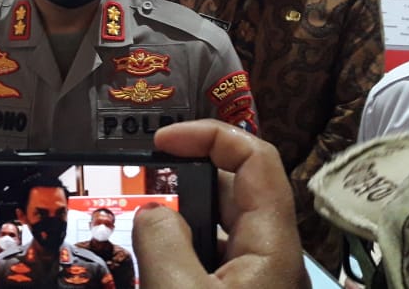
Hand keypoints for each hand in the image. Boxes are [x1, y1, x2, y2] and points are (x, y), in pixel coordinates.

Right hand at [133, 119, 308, 288]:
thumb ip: (163, 244)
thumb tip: (152, 212)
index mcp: (273, 248)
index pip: (256, 159)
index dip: (211, 136)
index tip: (162, 141)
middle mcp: (271, 259)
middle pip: (234, 192)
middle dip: (185, 177)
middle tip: (137, 184)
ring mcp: (257, 283)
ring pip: (218, 232)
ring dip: (178, 220)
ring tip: (135, 224)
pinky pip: (210, 263)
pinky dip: (179, 253)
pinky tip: (150, 265)